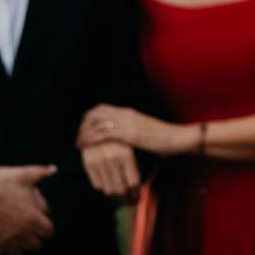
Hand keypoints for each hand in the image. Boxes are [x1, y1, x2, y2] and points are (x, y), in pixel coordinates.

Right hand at [0, 164, 56, 254]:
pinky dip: (4, 246)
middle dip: (35, 236)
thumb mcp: (21, 174)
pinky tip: (2, 234)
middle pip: (36, 245)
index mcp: (31, 219)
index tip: (42, 221)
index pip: (49, 233)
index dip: (47, 226)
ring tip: (16, 230)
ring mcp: (5, 242)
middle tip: (29, 226)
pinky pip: (3, 252)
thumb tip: (53, 169)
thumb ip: (40, 173)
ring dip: (20, 243)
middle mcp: (20, 234)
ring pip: (20, 251)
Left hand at [76, 104, 193, 155]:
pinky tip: (85, 146)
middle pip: (95, 113)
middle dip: (82, 125)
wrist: (177, 138)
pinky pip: (104, 134)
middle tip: (78, 137)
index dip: (88, 118)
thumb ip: (132, 128)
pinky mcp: (129, 134)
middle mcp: (126, 114)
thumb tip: (122, 135)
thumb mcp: (144, 129)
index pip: (101, 109)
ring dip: (84, 133)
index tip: (83, 130)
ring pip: (97, 123)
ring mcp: (127, 123)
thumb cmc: (163, 137)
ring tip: (78, 143)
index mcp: (128, 112)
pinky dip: (91, 139)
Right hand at [81, 141, 141, 203]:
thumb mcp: (130, 153)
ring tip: (121, 199)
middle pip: (121, 189)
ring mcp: (99, 161)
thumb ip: (134, 171)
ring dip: (116, 199)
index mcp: (126, 154)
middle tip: (130, 203)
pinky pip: (97, 186)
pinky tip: (109, 190)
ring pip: (109, 190)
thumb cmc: (119, 145)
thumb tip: (137, 195)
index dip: (136, 194)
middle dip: (127, 200)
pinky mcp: (89, 164)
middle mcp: (112, 158)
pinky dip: (104, 191)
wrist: (98, 131)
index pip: (133, 183)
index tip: (138, 199)